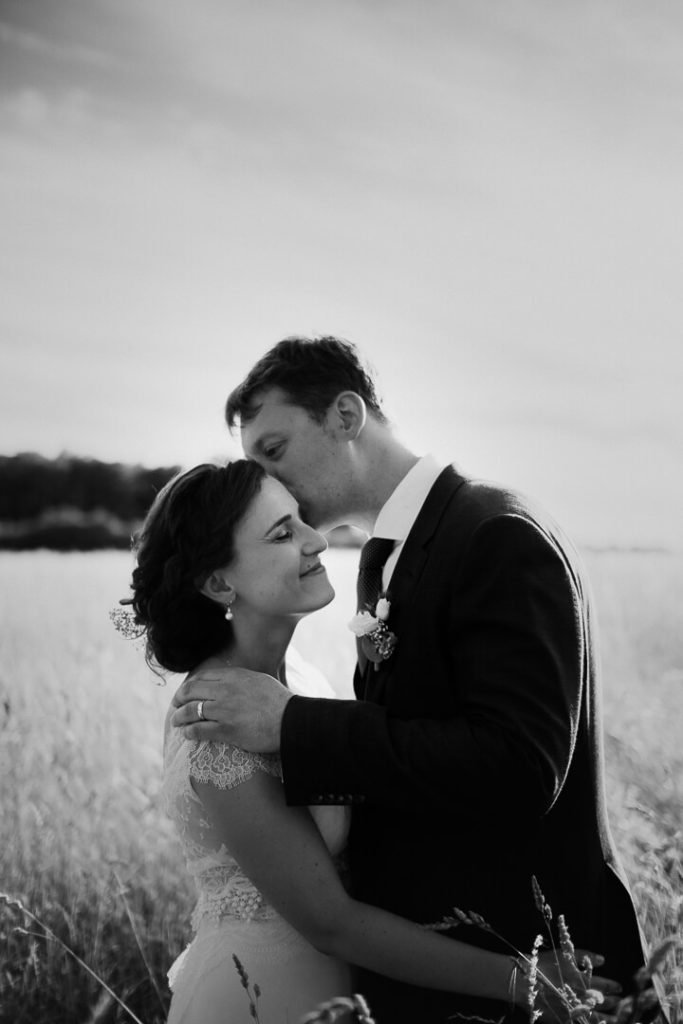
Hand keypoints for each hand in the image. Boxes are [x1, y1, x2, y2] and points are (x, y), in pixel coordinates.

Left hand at [171, 658, 292, 752]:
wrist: (291, 720)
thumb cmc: (279, 701)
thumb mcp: (259, 680)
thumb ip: (240, 679)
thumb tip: (229, 681)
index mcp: (234, 676)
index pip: (202, 677)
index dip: (190, 685)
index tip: (186, 692)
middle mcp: (225, 690)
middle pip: (191, 691)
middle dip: (179, 699)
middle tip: (175, 705)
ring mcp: (224, 710)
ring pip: (190, 711)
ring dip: (179, 716)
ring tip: (175, 721)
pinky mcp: (225, 730)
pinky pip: (199, 730)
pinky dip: (189, 732)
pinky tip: (187, 734)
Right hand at [516, 948, 621, 1020]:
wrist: (525, 981)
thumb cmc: (544, 964)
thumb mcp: (564, 954)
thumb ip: (585, 955)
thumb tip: (603, 959)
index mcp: (582, 981)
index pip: (603, 985)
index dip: (613, 986)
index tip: (619, 988)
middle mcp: (581, 997)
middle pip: (602, 1002)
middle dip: (613, 1002)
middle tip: (620, 1002)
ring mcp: (574, 1011)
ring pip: (597, 1018)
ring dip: (609, 1018)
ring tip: (616, 1018)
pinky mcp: (566, 1020)